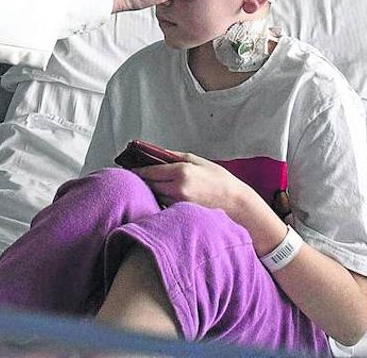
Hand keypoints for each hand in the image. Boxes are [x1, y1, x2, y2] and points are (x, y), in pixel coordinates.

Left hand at [135, 151, 251, 216]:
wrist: (236, 203)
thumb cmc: (219, 179)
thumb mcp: (197, 160)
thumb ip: (173, 155)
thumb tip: (154, 152)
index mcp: (181, 171)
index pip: (149, 172)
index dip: (137, 170)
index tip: (129, 168)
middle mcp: (178, 188)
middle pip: (149, 185)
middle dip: (142, 181)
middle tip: (137, 177)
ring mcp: (179, 203)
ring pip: (155, 196)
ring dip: (151, 192)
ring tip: (151, 186)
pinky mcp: (181, 213)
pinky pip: (164, 206)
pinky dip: (161, 201)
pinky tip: (164, 197)